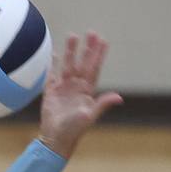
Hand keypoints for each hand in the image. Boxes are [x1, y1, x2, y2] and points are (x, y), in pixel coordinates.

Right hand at [38, 32, 122, 158]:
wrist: (56, 139)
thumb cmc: (75, 130)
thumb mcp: (90, 116)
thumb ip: (102, 104)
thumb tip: (119, 98)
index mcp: (87, 92)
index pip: (94, 69)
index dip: (99, 55)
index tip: (104, 41)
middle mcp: (77, 87)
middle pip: (82, 63)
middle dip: (87, 48)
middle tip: (91, 32)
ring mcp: (64, 88)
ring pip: (68, 65)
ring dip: (70, 51)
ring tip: (72, 35)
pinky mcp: (51, 92)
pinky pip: (52, 75)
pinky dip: (53, 65)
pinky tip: (55, 54)